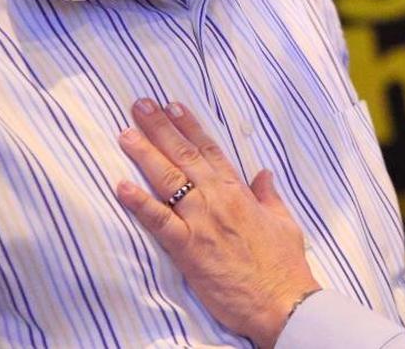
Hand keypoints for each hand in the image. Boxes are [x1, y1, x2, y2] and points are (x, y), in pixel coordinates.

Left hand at [116, 100, 318, 347]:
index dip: (189, 126)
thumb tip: (263, 174)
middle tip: (140, 105)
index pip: (210, 150)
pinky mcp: (189, 249)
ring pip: (169, 180)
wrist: (283, 300)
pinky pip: (159, 223)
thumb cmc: (284, 264)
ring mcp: (202, 222)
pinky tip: (120, 187)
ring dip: (145, 155)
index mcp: (239, 192)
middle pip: (185, 156)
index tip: (172, 105)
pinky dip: (140, 204)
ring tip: (125, 133)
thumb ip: (269, 195)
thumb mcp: (284, 222)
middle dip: (160, 128)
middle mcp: (218, 200)